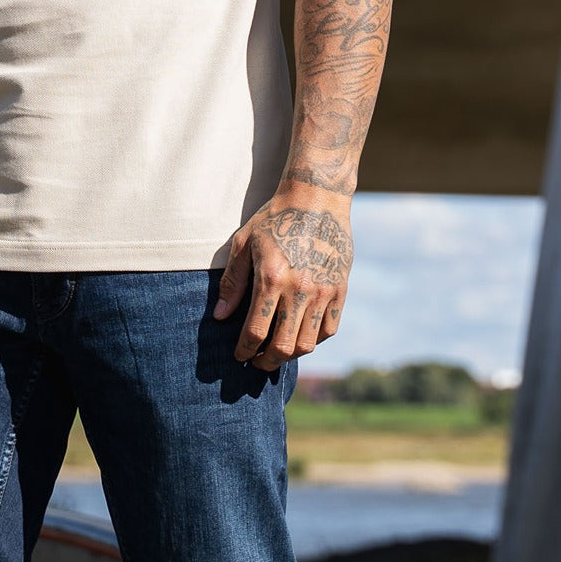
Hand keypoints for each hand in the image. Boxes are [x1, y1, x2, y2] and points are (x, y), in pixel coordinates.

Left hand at [213, 193, 352, 370]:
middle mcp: (299, 290)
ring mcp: (323, 292)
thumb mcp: (244, 243)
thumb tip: (220, 316)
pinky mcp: (340, 290)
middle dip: (266, 362)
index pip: (255, 331)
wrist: (316, 199)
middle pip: (283, 347)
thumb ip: (232, 282)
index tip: (238, 355)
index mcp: (271, 278)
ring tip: (276, 352)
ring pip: (307, 344)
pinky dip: (313, 340)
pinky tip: (299, 336)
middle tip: (256, 362)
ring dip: (289, 355)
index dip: (244, 350)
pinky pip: (328, 330)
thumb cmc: (274, 219)